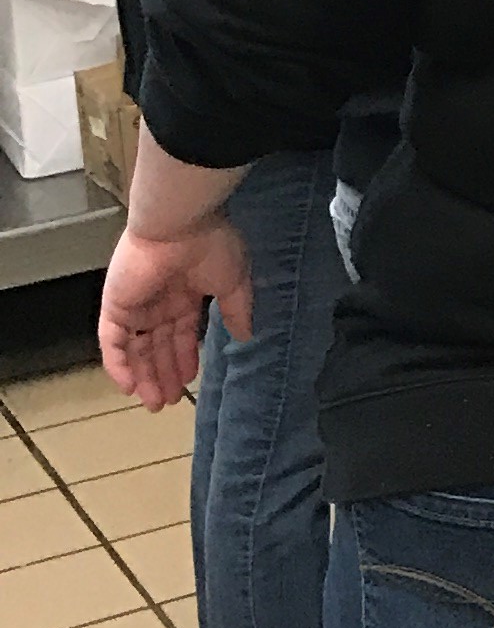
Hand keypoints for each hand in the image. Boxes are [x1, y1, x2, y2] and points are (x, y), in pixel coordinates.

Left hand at [98, 217, 253, 409]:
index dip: (185, 357)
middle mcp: (159, 301)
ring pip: (136, 349)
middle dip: (163, 374)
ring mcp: (135, 304)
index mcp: (185, 294)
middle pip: (157, 346)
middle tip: (167, 403)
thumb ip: (238, 311)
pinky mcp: (116, 305)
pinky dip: (118, 365)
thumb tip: (246, 335)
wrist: (180, 225)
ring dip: (144, 376)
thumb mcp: (234, 283)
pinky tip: (130, 387)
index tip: (190, 381)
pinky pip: (112, 342)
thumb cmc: (211, 248)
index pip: (182, 333)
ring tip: (154, 403)